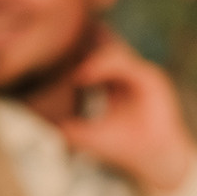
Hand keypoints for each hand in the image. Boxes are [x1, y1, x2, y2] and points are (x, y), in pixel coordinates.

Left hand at [56, 39, 196, 195]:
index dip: (74, 51)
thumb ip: (70, 127)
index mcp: (114, 83)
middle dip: (82, 39)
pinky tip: (82, 74)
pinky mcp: (152, 79)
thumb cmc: (125, 148)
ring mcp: (141, 74)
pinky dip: (103, 66)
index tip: (49, 49)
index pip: (93, 57)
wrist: (154, 162)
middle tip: (55, 33)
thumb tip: (42, 125)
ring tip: (63, 56)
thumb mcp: (90, 135)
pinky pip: (125, 65)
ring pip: (112, 52)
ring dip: (87, 54)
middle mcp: (128, 75)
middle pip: (103, 46)